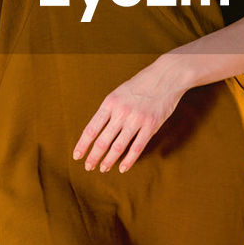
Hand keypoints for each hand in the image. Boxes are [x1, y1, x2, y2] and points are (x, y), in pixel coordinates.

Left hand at [72, 56, 187, 173]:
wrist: (166, 76)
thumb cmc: (141, 84)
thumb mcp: (119, 92)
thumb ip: (109, 110)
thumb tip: (97, 130)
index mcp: (110, 103)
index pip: (91, 129)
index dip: (83, 145)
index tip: (77, 156)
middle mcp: (121, 112)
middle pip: (102, 141)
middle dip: (93, 157)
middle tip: (88, 167)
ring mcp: (136, 120)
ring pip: (118, 147)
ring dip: (108, 160)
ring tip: (103, 169)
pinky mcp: (151, 125)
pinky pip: (137, 148)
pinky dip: (128, 160)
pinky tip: (122, 168)